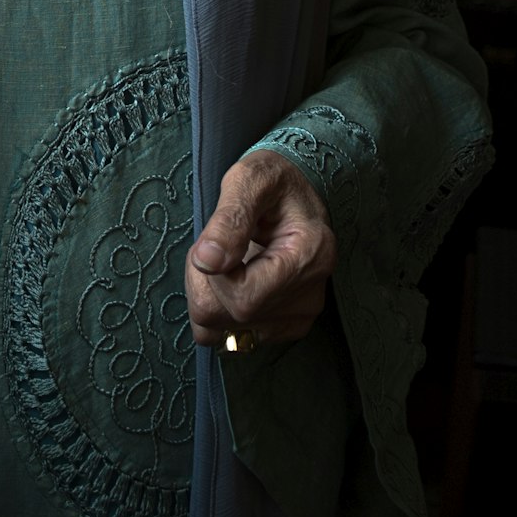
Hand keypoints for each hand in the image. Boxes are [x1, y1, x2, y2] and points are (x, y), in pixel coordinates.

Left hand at [185, 150, 336, 348]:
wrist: (296, 189)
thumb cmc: (272, 180)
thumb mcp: (248, 180)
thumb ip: (228, 219)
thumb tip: (207, 262)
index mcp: (310, 256)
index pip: (244, 299)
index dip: (213, 276)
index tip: (212, 243)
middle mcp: (311, 297)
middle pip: (232, 320)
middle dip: (205, 284)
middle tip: (214, 247)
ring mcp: (300, 316)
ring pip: (227, 333)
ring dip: (211, 297)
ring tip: (226, 260)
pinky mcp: (286, 326)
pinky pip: (234, 336)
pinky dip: (222, 308)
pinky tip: (235, 277)